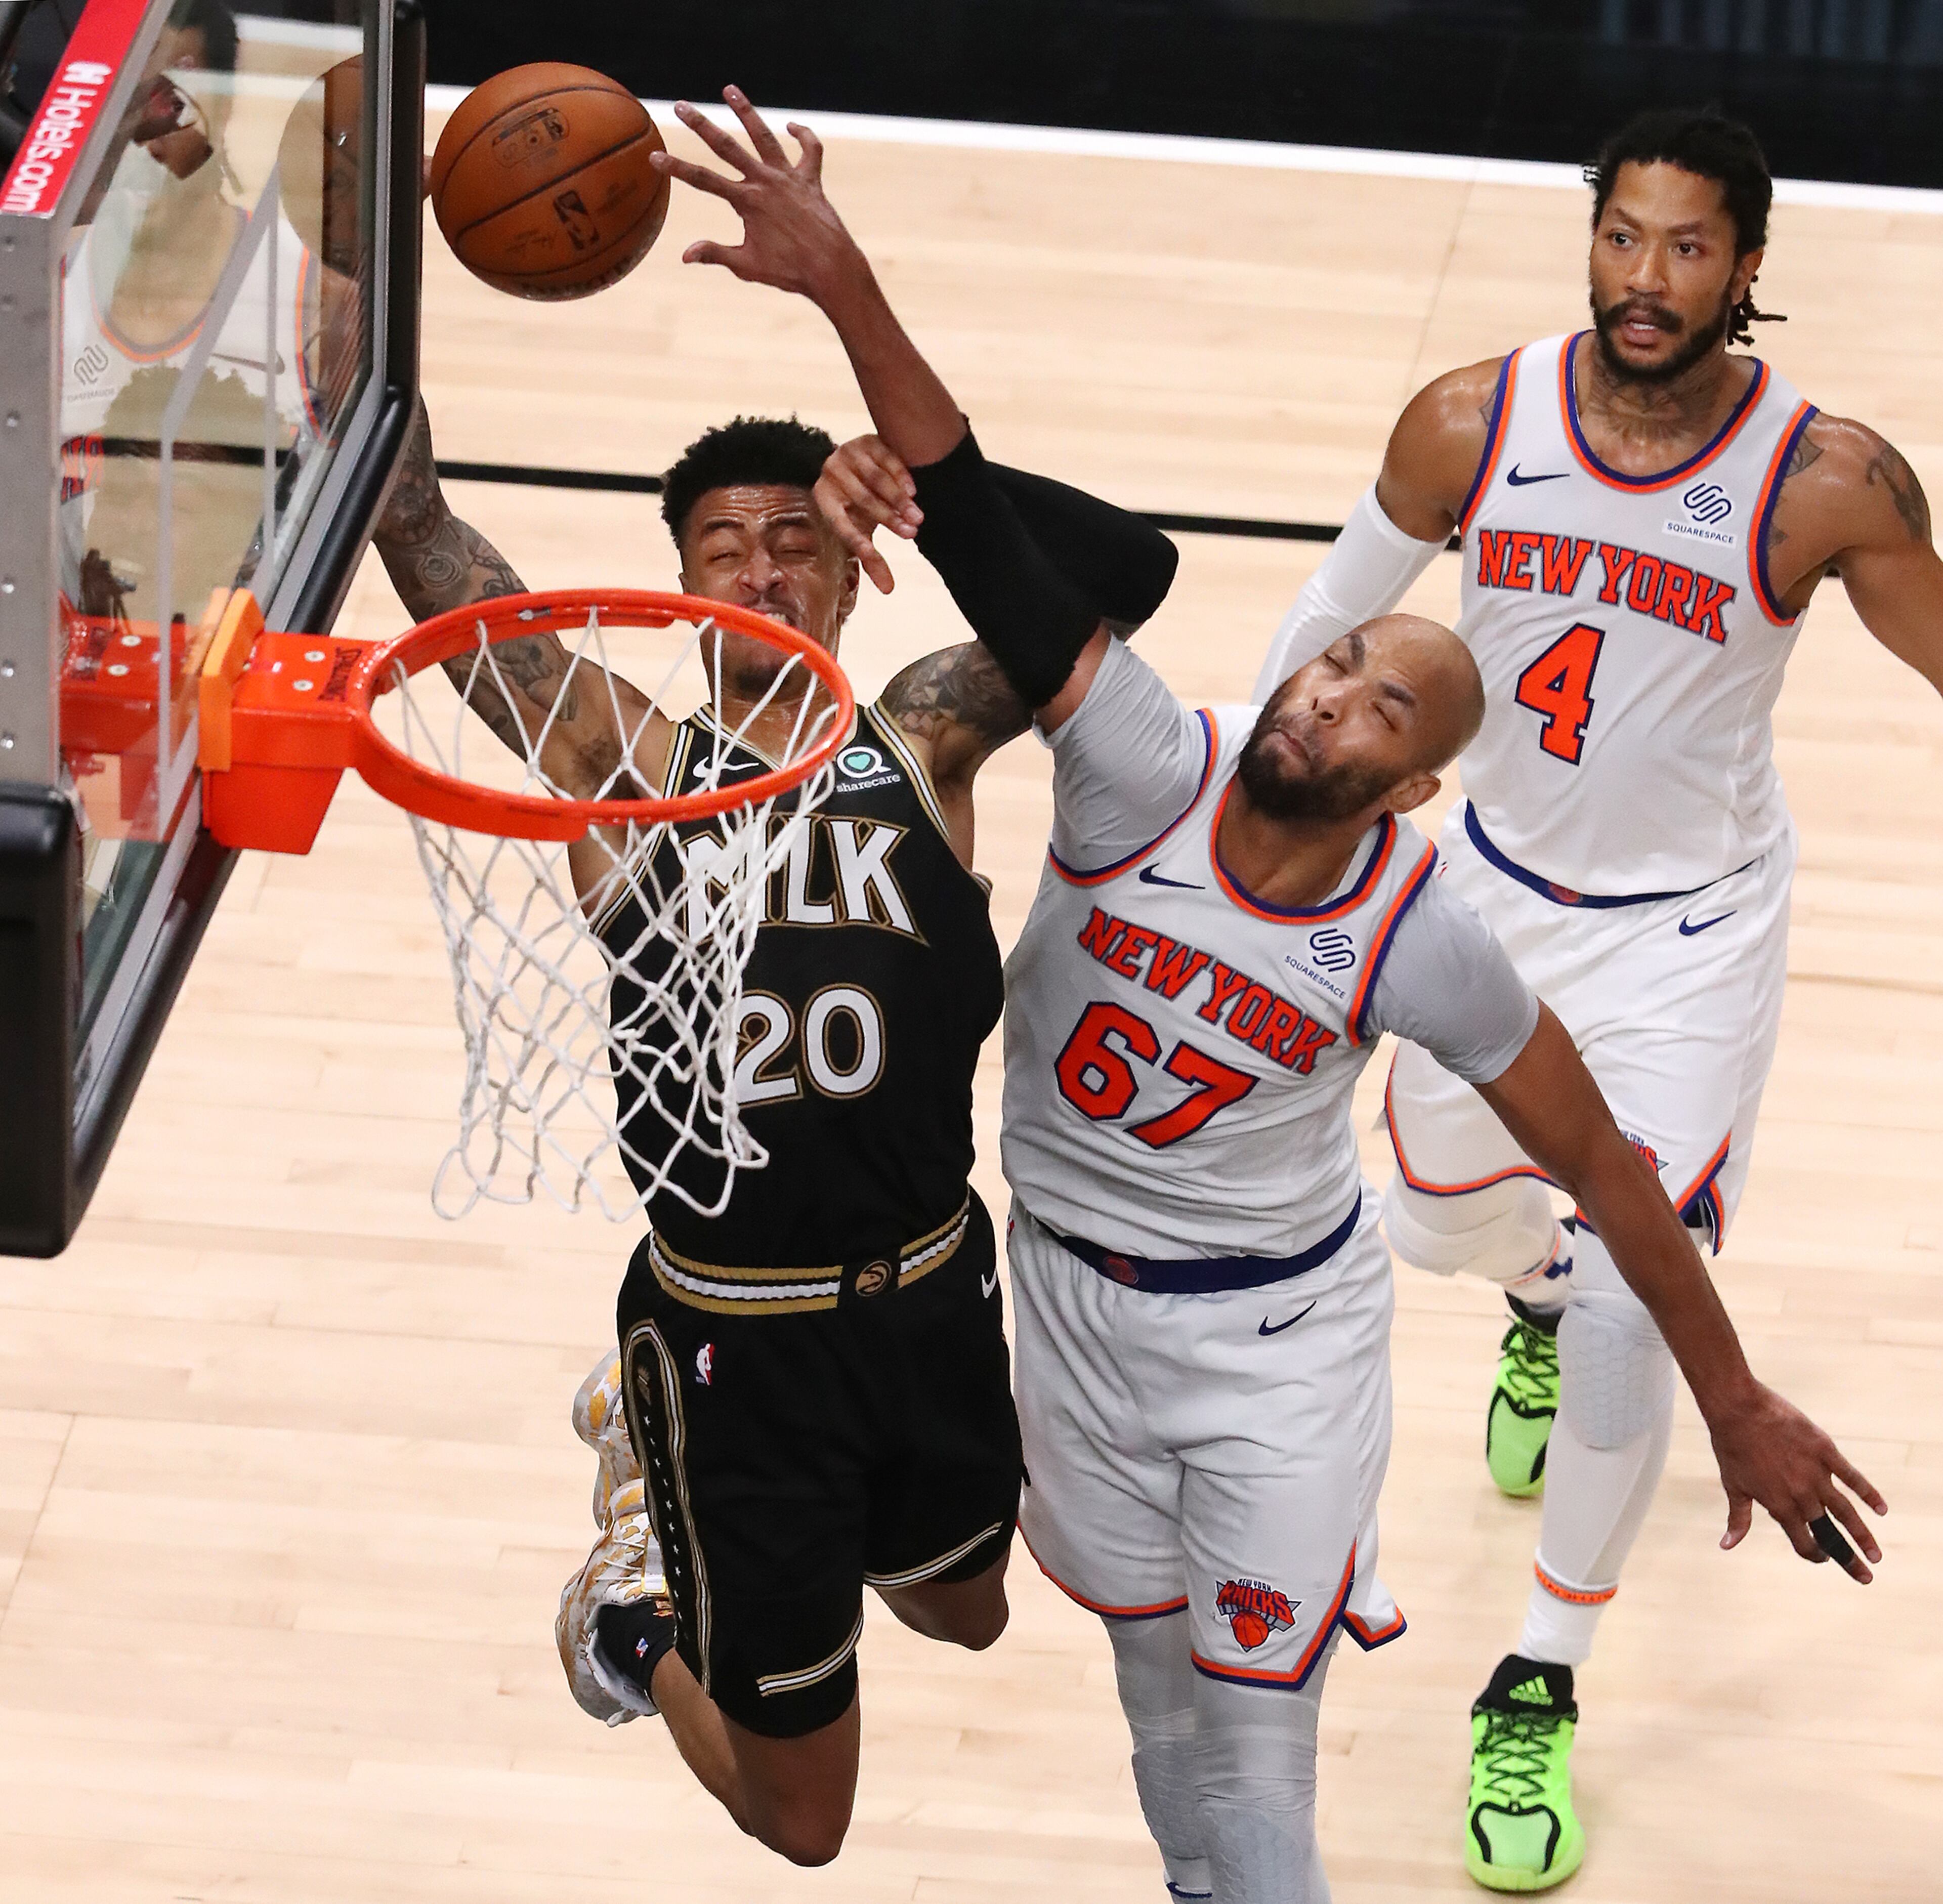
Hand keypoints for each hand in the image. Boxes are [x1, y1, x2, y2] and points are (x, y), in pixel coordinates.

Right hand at [651, 87, 860, 302]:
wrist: (832, 269)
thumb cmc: (790, 272)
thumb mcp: (747, 266)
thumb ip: (716, 254)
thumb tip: (685, 255)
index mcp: (747, 202)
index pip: (703, 180)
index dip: (676, 168)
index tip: (654, 157)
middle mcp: (766, 182)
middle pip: (727, 147)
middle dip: (701, 125)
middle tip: (681, 105)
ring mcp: (789, 178)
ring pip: (765, 136)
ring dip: (746, 112)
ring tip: (729, 89)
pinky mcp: (811, 180)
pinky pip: (810, 150)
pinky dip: (802, 136)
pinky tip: (791, 126)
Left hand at [815, 435, 921, 593]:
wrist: (858, 461)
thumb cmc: (859, 505)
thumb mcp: (862, 528)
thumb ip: (872, 557)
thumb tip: (889, 590)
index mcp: (824, 500)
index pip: (839, 523)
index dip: (855, 539)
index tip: (871, 552)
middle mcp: (830, 474)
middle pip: (862, 500)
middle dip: (888, 519)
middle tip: (912, 533)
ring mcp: (847, 454)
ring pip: (876, 480)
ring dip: (898, 500)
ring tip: (917, 517)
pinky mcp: (866, 440)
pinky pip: (886, 459)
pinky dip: (901, 477)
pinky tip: (913, 493)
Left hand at [1706, 1381, 1885, 1581]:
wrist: (1738, 1409)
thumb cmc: (1731, 1447)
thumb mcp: (1733, 1486)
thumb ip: (1738, 1519)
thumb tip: (1726, 1546)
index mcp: (1779, 1506)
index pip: (1803, 1542)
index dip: (1814, 1554)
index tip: (1823, 1559)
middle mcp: (1801, 1495)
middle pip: (1829, 1533)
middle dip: (1847, 1557)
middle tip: (1865, 1577)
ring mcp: (1816, 1473)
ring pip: (1846, 1511)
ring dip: (1863, 1535)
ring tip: (1877, 1556)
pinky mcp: (1824, 1451)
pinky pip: (1852, 1477)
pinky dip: (1869, 1493)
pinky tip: (1882, 1509)